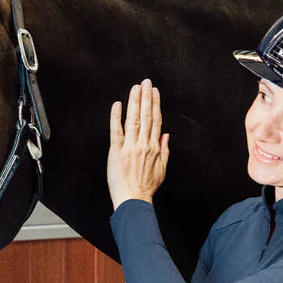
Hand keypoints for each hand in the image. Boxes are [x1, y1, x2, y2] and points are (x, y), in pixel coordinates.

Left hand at [107, 78, 169, 210]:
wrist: (134, 200)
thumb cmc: (146, 188)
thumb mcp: (162, 169)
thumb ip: (164, 150)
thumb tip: (166, 135)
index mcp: (154, 148)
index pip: (156, 121)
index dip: (155, 104)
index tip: (154, 91)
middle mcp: (144, 144)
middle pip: (146, 116)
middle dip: (146, 97)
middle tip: (145, 82)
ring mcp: (130, 147)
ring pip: (134, 119)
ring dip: (135, 102)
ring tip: (136, 88)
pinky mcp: (117, 152)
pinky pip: (117, 131)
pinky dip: (117, 117)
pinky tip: (117, 105)